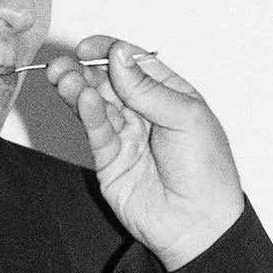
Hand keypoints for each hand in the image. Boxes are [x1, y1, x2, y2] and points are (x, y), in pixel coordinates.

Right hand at [43, 40, 244, 270]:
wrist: (200, 225)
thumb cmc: (208, 173)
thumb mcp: (187, 118)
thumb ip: (148, 89)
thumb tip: (119, 56)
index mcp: (170, 96)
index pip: (134, 64)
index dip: (110, 52)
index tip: (89, 46)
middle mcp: (146, 113)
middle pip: (108, 82)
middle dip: (85, 70)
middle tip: (65, 63)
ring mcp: (127, 136)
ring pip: (96, 104)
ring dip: (79, 89)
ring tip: (65, 78)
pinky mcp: (110, 160)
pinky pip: (96, 131)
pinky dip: (87, 114)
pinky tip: (82, 100)